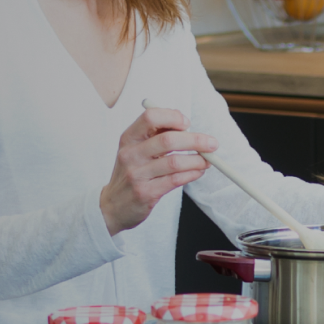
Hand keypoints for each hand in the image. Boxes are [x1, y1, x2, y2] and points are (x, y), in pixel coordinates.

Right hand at [100, 109, 215, 234]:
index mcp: (128, 138)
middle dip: (196, 140)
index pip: (150, 117)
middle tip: (212, 144)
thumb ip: (156, 136)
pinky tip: (198, 172)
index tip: (188, 124)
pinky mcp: (145, 193)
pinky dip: (191, 174)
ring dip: (197, 160)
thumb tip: (185, 124)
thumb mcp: (135, 150)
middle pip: (168, 139)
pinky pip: (175, 180)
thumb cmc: (131, 173)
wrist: (111, 206)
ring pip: (174, 162)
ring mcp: (136, 174)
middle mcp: (130, 154)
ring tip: (207, 161)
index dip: (173, 117)